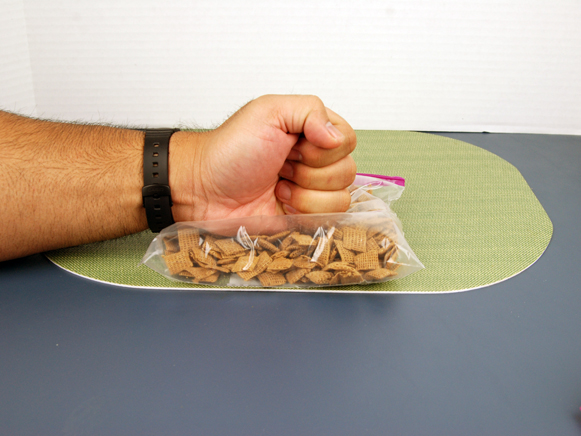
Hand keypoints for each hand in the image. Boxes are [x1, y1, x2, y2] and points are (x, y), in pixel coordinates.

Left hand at [169, 95, 356, 221]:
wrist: (205, 190)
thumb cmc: (230, 150)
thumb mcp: (268, 112)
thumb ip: (310, 110)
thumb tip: (336, 137)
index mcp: (312, 131)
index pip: (347, 139)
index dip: (323, 147)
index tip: (293, 145)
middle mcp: (316, 160)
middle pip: (347, 170)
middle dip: (310, 170)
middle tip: (280, 165)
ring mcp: (312, 190)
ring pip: (342, 196)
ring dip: (305, 193)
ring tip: (278, 185)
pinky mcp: (306, 216)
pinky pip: (330, 217)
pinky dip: (303, 211)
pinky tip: (280, 202)